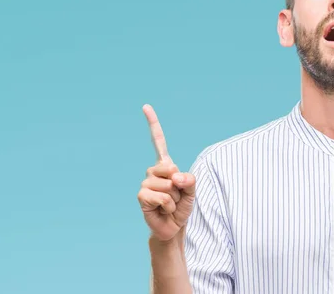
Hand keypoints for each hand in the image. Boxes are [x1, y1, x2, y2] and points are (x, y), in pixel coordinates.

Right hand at [137, 104, 195, 242]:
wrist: (173, 227)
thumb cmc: (181, 207)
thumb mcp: (192, 191)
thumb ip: (189, 180)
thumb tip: (175, 176)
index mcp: (166, 165)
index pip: (158, 141)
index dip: (152, 123)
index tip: (145, 106)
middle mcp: (153, 171)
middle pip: (171, 168)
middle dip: (180, 185)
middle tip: (176, 196)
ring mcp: (146, 183)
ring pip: (167, 185)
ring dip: (175, 198)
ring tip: (170, 205)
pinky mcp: (141, 196)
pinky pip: (161, 196)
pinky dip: (168, 205)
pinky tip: (164, 210)